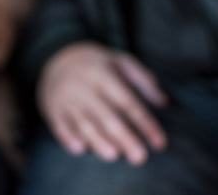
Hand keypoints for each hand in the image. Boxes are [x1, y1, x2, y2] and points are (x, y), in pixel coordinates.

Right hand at [37, 42, 167, 165]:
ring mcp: (67, 100)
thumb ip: (143, 80)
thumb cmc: (97, 64)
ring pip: (84, 123)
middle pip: (107, 116)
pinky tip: (81, 149)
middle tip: (140, 158)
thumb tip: (164, 102)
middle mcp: (85, 88)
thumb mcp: (121, 62)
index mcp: (104, 74)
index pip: (128, 102)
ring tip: (114, 155)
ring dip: (98, 140)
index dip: (145, 123)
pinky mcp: (53, 111)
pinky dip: (69, 138)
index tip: (159, 143)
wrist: (57, 58)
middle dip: (125, 137)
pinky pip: (61, 127)